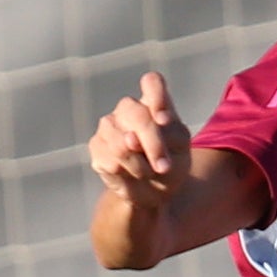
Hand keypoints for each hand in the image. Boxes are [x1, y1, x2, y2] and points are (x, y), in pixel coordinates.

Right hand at [89, 73, 188, 214]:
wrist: (154, 193)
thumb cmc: (171, 166)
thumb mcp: (180, 152)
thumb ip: (162, 139)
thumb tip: (128, 137)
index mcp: (155, 103)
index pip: (152, 83)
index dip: (156, 96)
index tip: (164, 119)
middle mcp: (129, 108)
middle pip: (137, 113)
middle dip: (153, 143)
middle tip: (164, 167)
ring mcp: (109, 125)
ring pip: (121, 140)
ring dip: (140, 164)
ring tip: (149, 173)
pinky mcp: (97, 145)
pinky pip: (110, 159)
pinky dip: (126, 173)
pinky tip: (133, 175)